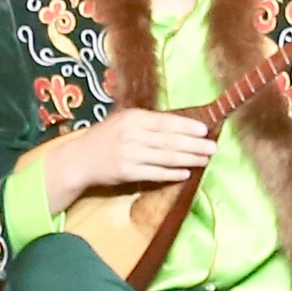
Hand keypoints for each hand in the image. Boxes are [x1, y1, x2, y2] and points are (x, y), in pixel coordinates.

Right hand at [55, 106, 217, 195]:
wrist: (79, 159)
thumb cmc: (104, 138)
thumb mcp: (122, 122)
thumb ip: (146, 123)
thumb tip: (179, 125)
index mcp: (132, 118)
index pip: (165, 121)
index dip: (187, 126)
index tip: (205, 129)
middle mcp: (131, 134)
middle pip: (169, 140)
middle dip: (193, 144)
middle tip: (212, 146)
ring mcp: (129, 154)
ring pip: (165, 157)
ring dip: (188, 159)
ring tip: (204, 159)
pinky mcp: (126, 172)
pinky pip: (154, 173)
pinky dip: (171, 173)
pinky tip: (185, 173)